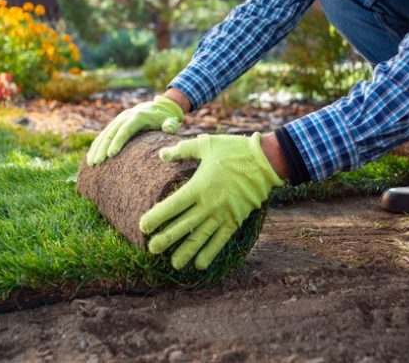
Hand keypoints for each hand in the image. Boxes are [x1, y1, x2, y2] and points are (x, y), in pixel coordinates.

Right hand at [87, 95, 183, 165]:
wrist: (157, 107)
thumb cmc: (165, 118)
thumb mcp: (170, 120)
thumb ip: (171, 125)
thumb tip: (169, 128)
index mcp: (138, 117)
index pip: (125, 130)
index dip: (117, 142)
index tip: (111, 154)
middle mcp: (125, 117)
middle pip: (111, 133)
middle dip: (103, 148)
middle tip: (97, 162)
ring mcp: (119, 120)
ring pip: (104, 134)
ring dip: (97, 148)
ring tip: (91, 163)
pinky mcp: (116, 124)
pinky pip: (103, 135)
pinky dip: (96, 145)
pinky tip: (91, 156)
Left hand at [139, 133, 284, 269]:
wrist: (265, 161)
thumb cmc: (234, 150)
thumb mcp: (206, 144)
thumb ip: (182, 150)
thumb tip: (161, 155)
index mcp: (199, 186)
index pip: (173, 206)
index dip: (157, 217)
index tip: (143, 227)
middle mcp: (209, 204)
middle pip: (183, 225)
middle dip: (166, 239)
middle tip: (152, 250)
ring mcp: (223, 214)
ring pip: (201, 237)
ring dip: (186, 251)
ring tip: (174, 264)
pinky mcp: (235, 219)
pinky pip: (221, 239)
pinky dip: (210, 252)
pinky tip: (200, 264)